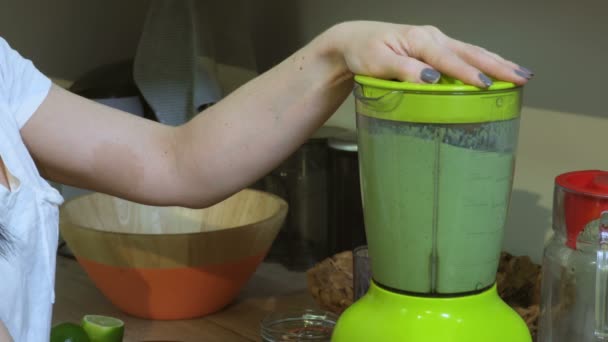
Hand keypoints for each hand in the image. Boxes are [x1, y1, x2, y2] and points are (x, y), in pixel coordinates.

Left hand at [329, 21, 532, 87]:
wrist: (353, 41)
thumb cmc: (363, 52)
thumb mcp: (377, 62)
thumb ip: (404, 69)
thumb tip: (431, 79)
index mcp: (419, 40)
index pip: (448, 59)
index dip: (468, 73)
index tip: (487, 84)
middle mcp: (431, 38)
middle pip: (469, 52)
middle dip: (497, 65)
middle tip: (523, 77)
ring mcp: (434, 41)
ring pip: (471, 51)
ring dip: (496, 62)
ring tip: (520, 73)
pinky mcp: (433, 49)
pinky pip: (462, 54)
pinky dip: (481, 62)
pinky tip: (494, 70)